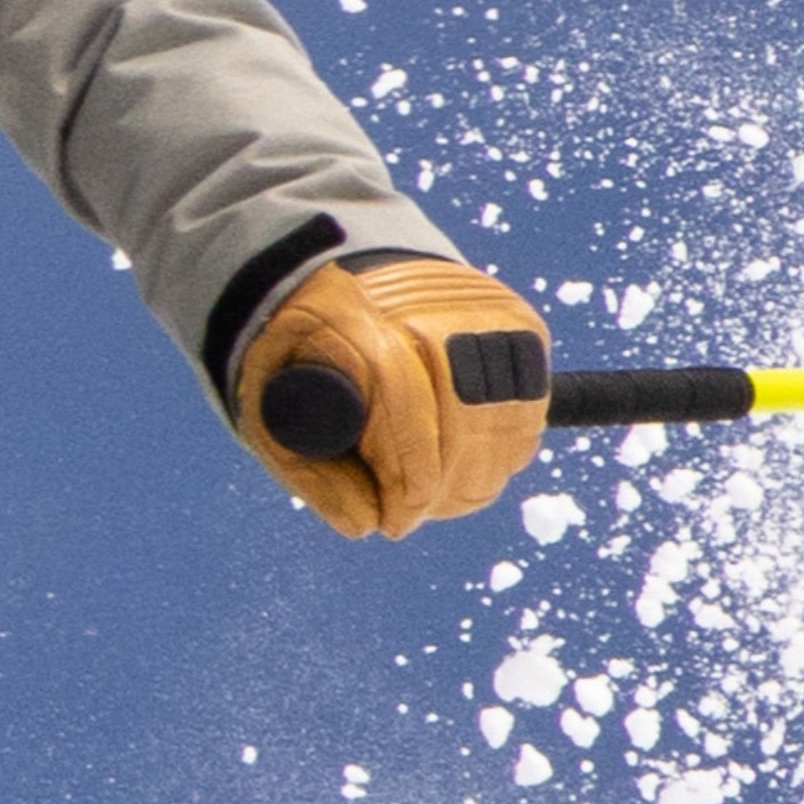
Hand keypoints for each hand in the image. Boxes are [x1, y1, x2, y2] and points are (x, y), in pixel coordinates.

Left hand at [237, 254, 550, 538]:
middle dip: (444, 489)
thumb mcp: (273, 410)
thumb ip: (314, 472)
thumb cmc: (302, 357)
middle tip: (415, 514)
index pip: (407, 408)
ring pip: (505, 417)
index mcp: (356, 317)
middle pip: (465, 419)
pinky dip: (506, 449)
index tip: (395, 521)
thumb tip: (367, 524)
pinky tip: (473, 469)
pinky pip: (530, 405)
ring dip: (478, 476)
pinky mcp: (520, 323)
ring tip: (442, 500)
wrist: (347, 279)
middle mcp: (431, 303)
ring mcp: (485, 310)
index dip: (409, 482)